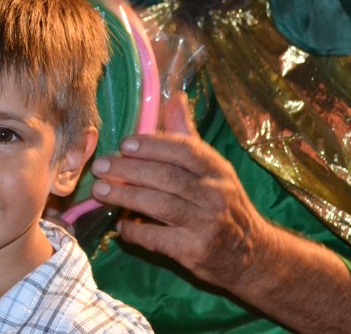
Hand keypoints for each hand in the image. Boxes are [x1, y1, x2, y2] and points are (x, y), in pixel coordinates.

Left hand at [89, 92, 271, 289]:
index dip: (153, 146)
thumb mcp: (213, 168)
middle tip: (100, 166)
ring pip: (161, 206)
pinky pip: (158, 239)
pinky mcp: (195, 252)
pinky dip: (135, 230)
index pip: (185, 150)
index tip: (124, 144)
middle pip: (167, 177)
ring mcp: (207, 224)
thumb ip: (187, 135)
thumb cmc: (222, 203)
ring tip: (99, 191)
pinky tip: (120, 225)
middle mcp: (215, 194)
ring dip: (126, 196)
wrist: (251, 254)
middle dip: (129, 170)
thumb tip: (174, 97)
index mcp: (217, 169)